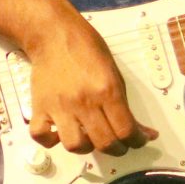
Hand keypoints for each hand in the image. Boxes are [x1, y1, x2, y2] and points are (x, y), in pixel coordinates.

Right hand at [25, 0, 156, 155]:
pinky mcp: (39, 107)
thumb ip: (127, 106)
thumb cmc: (86, 49)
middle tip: (117, 144)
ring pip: (75, 145)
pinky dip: (50, 140)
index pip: (126, 131)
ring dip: (86, 148)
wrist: (54, 34)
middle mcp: (84, 101)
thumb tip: (144, 132)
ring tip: (89, 138)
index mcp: (106, 90)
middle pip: (104, 143)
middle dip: (117, 149)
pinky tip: (59, 133)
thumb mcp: (114, 74)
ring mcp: (60, 106)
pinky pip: (41, 135)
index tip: (136, 141)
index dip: (136, 142)